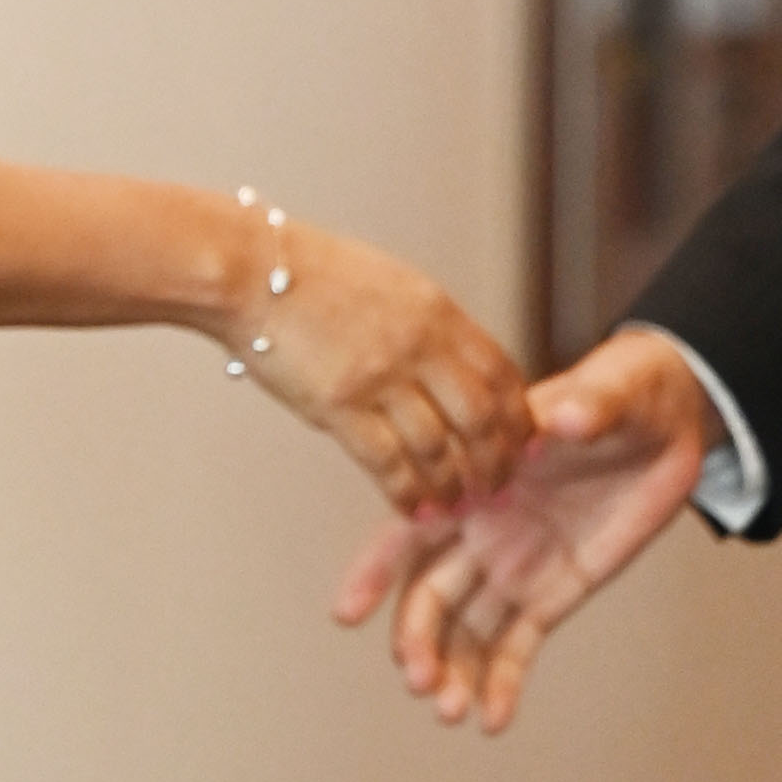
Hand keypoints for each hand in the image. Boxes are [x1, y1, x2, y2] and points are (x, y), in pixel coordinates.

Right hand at [238, 221, 534, 514]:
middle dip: (497, 460)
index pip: (500, 371)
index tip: (527, 443)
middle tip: (502, 488)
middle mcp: (418, 344)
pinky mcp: (340, 405)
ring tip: (460, 508)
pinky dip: (409, 494)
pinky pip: (388, 462)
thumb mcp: (392, 284)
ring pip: (438, 447)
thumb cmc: (314, 276)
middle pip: (480, 417)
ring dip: (455, 485)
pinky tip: (416, 510)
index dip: (519, 415)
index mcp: (436, 310)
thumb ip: (428, 325)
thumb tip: (454, 366)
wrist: (254, 272)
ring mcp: (380, 376)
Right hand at [332, 326, 719, 729]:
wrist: (666, 418)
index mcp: (480, 478)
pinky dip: (503, 684)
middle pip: (432, 593)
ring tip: (451, 713)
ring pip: (467, 629)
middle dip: (419, 638)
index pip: (413, 526)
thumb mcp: (612, 390)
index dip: (377, 568)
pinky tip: (493, 721)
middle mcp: (484, 529)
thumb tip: (564, 418)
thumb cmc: (625, 389)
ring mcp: (515, 565)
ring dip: (453, 672)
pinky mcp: (553, 592)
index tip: (346, 612)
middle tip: (420, 681)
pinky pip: (519, 644)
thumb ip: (586, 406)